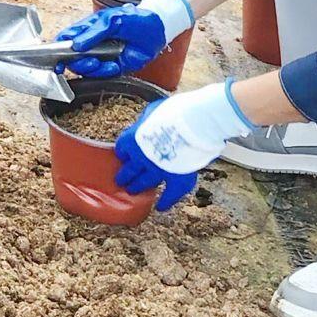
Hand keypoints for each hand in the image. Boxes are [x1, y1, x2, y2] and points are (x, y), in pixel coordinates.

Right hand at [54, 0, 194, 77]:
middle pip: (73, 58)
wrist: (157, 29)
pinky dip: (106, 72)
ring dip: (92, 68)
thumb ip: (93, 32)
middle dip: (78, 63)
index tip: (56, 60)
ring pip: (86, 69)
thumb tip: (76, 45)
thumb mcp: (111, 21)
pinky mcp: (112, 67)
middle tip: (88, 60)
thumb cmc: (133, 19)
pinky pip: (102, 75)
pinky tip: (114, 65)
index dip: (57, 49)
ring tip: (100, 62)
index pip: (66, 39)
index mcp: (87, 29)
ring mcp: (101, 56)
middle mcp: (91, 44)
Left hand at [114, 82, 251, 211]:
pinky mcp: (176, 179)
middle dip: (124, 176)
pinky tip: (161, 207)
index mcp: (134, 139)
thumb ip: (148, 118)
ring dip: (137, 187)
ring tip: (133, 190)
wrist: (196, 123)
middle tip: (121, 180)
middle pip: (129, 170)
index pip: (122, 149)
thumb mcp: (154, 109)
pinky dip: (166, 201)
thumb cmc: (176, 111)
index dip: (124, 152)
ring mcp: (158, 170)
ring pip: (143, 183)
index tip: (124, 155)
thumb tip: (149, 119)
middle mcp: (142, 158)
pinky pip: (169, 195)